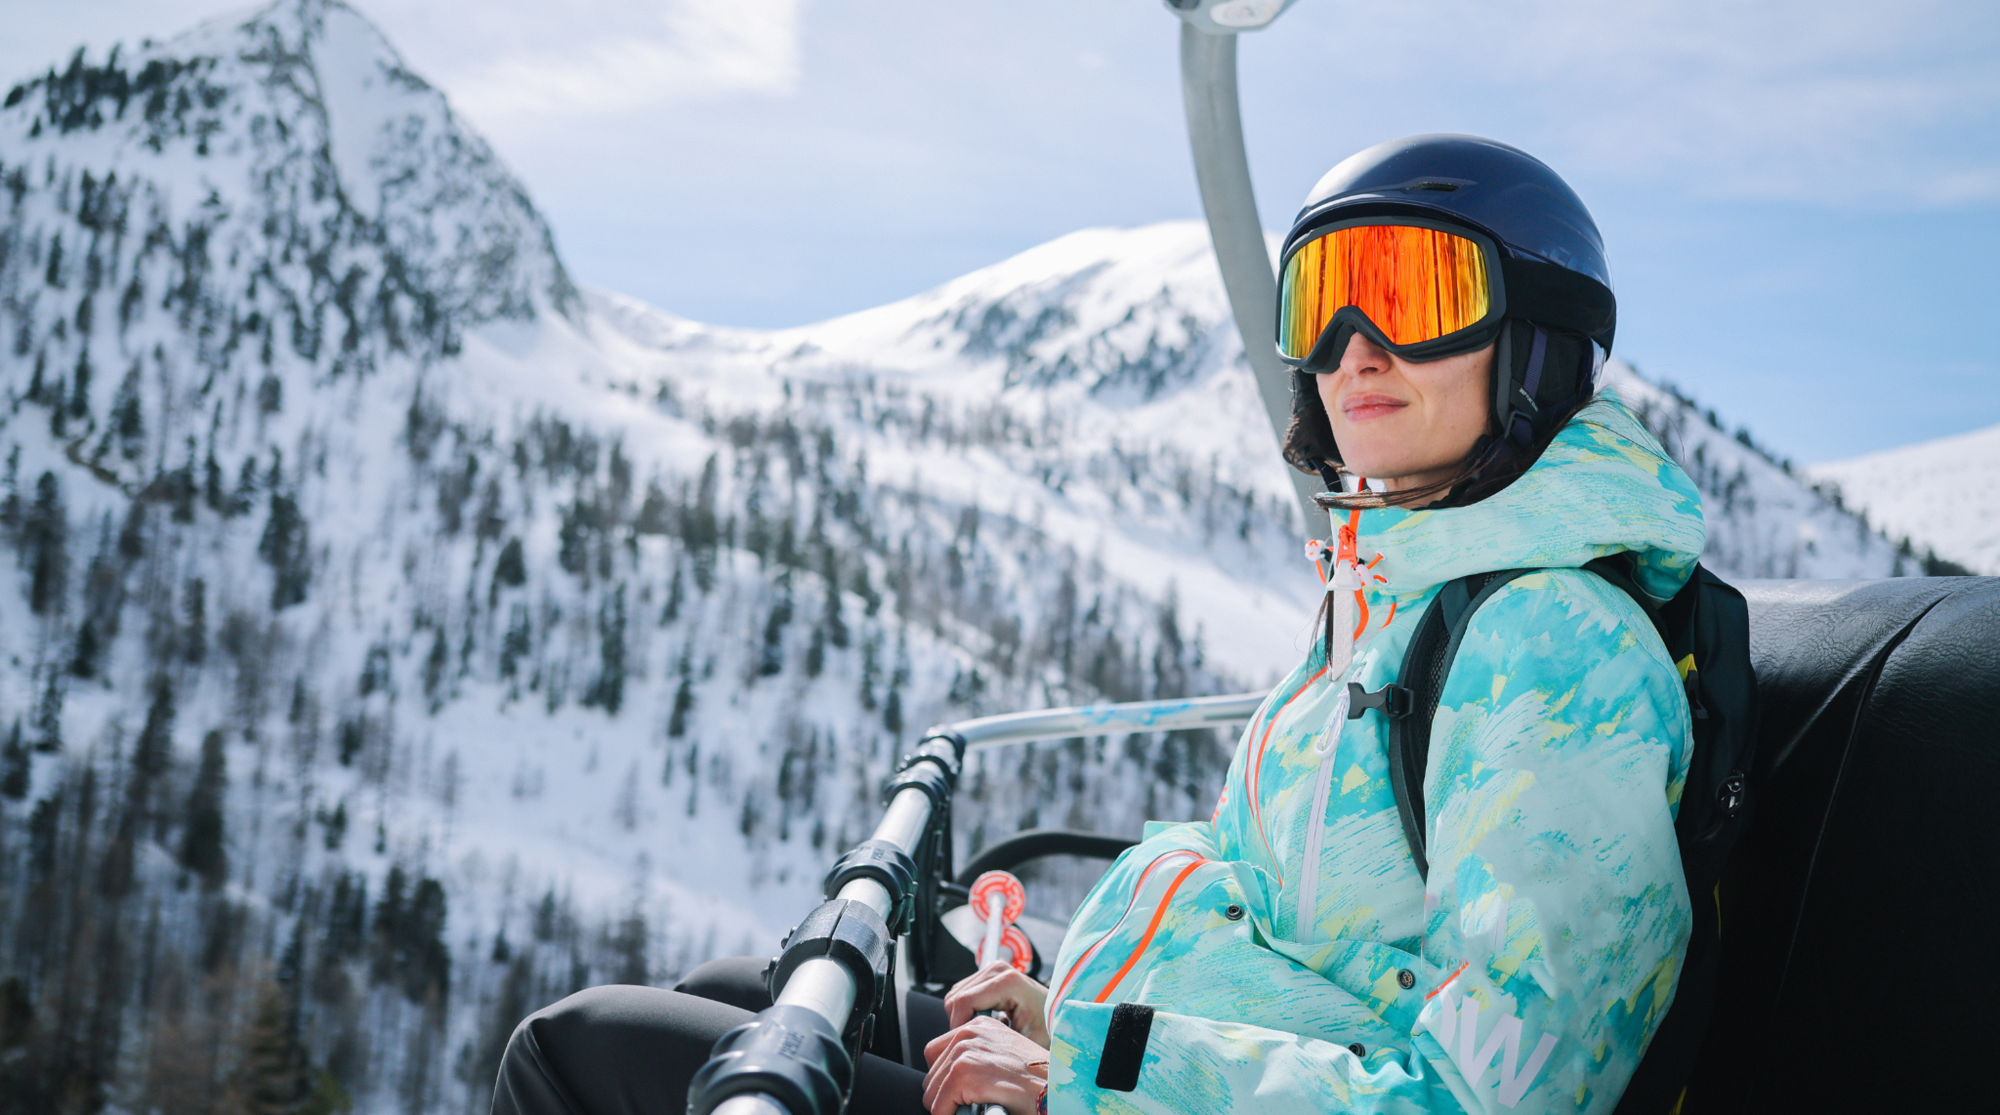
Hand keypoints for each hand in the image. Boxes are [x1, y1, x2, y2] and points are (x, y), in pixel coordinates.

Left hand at [921, 1016, 1048, 1114]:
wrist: (1060, 1091)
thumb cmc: (1039, 1081)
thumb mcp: (1005, 1058)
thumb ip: (979, 1057)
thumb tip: (948, 1080)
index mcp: (980, 1025)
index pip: (937, 1052)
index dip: (947, 1078)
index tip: (964, 1091)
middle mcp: (970, 1031)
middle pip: (932, 1072)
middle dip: (945, 1093)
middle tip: (970, 1104)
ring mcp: (966, 1051)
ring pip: (932, 1091)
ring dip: (948, 1106)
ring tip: (975, 1108)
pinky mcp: (965, 1073)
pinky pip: (938, 1106)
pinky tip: (975, 1113)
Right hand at [943, 961, 1050, 1047]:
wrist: (1062, 1015)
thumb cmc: (1050, 1031)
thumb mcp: (1027, 1044)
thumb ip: (998, 1043)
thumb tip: (971, 1048)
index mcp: (1008, 983)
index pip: (963, 1002)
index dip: (958, 1027)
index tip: (969, 1046)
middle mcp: (998, 969)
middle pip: (955, 999)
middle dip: (960, 1024)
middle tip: (980, 1041)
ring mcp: (992, 969)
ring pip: (955, 997)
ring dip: (963, 1018)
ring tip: (986, 1032)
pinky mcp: (989, 974)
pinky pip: (962, 995)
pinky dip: (966, 1011)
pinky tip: (986, 1022)